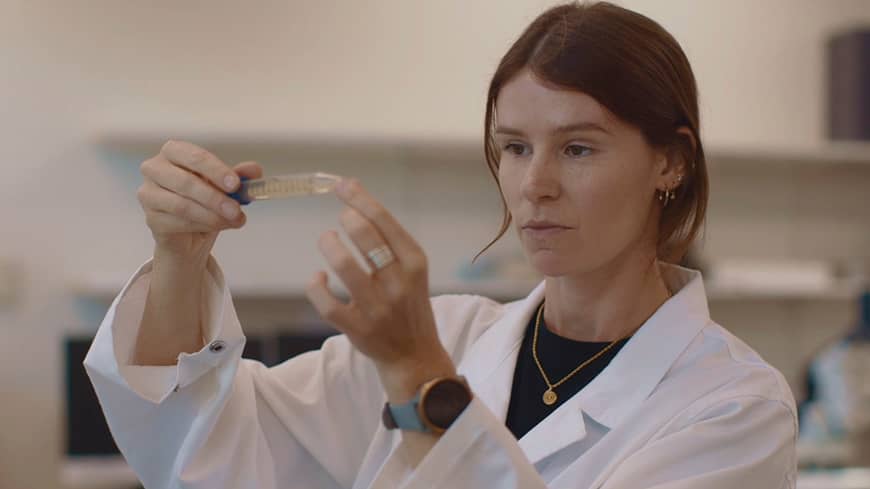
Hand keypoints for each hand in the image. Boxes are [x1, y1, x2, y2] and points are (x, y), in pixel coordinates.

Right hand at [137, 140, 261, 262]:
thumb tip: (255, 170)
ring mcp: (148, 194)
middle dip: (215, 198)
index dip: (216, 171)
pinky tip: (218, 227)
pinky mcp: (151, 219)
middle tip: (236, 210)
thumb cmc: (205, 201)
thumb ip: (239, 176)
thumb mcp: (226, 187)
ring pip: (182, 205)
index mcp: (173, 152)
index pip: (194, 157)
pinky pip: (179, 223)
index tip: (236, 185)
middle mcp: (155, 169)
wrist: (190, 234)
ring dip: (212, 215)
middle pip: (186, 182)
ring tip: (234, 220)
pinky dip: (203, 225)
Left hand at [305, 179, 455, 402]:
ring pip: (343, 265)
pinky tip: (318, 279)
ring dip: (329, 244)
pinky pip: (327, 302)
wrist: (415, 356)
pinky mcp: (358, 329)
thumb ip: (389, 241)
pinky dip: (316, 285)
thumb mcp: (412, 271)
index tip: (342, 185)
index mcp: (415, 263)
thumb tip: (355, 201)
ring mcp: (378, 307)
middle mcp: (399, 283)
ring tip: (327, 239)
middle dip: (346, 218)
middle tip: (341, 219)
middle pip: (363, 236)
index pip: (384, 220)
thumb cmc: (408, 305)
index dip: (359, 198)